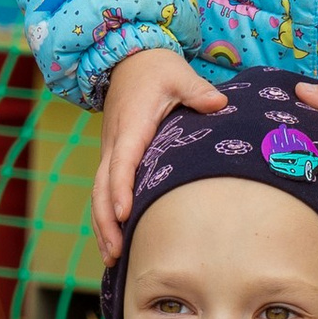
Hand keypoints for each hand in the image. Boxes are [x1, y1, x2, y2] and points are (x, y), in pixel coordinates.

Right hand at [93, 46, 226, 256]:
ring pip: (97, 196)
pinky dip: (105, 219)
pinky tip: (115, 243)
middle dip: (106, 222)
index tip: (124, 214)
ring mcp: (110, 153)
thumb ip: (198, 91)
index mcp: (130, 127)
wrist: (126, 60)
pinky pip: (103, 193)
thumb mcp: (178, 74)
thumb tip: (220, 104)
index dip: (120, 189)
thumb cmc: (156, 69)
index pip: (122, 162)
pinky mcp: (112, 159)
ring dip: (102, 227)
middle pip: (101, 188)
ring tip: (112, 259)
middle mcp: (114, 144)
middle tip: (116, 253)